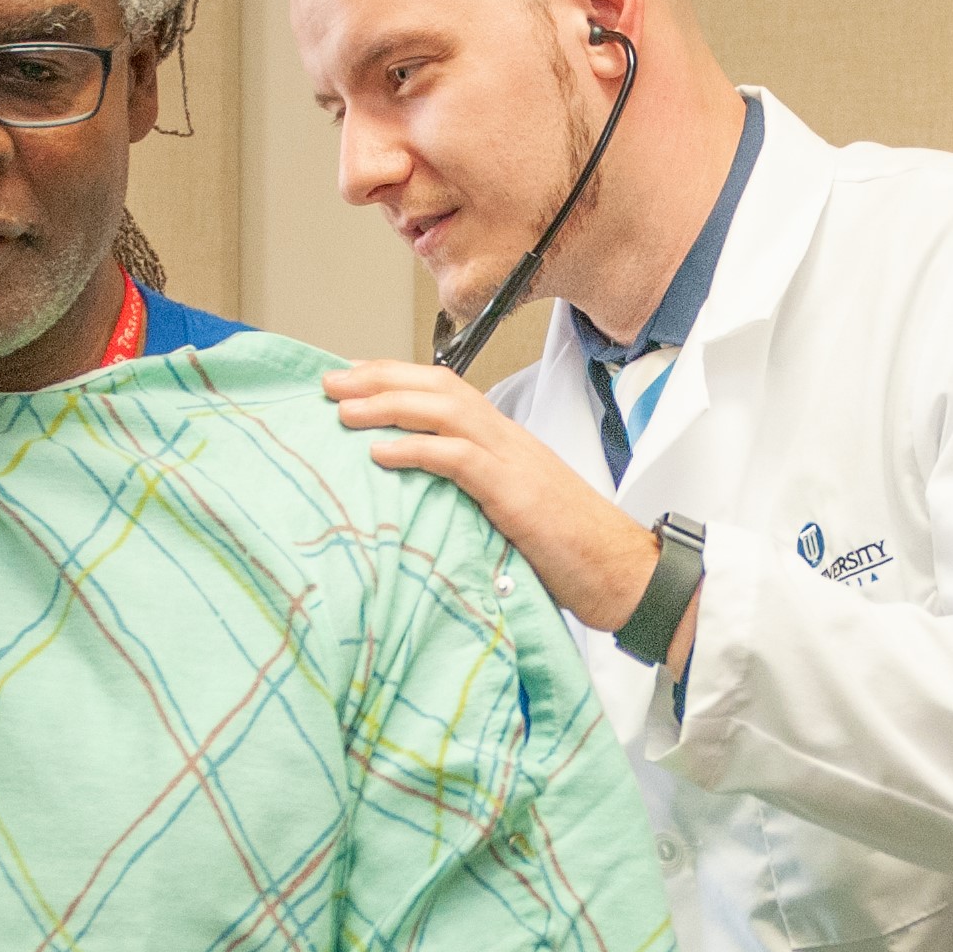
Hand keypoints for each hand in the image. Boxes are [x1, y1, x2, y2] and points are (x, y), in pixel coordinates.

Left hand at [324, 359, 659, 635]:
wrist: (623, 574)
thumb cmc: (569, 554)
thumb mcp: (512, 513)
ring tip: (343, 410)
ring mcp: (513, 462)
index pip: (444, 390)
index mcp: (505, 442)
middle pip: (437, 386)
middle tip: (329, 382)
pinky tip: (380, 453)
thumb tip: (423, 502)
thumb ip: (472, 496)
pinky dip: (416, 450)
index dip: (394, 377)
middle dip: (378, 377)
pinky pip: (459, 458)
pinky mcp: (516, 493)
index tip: (351, 378)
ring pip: (444, 410)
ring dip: (388, 405)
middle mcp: (508, 439)